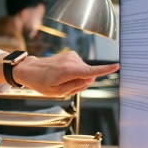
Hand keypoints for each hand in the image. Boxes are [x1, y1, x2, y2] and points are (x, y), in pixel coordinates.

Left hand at [0, 51, 118, 95]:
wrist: (30, 70)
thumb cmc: (41, 82)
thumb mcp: (57, 91)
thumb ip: (76, 86)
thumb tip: (90, 78)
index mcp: (68, 70)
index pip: (90, 71)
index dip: (105, 70)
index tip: (116, 66)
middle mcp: (71, 61)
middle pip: (89, 76)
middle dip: (81, 84)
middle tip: (66, 88)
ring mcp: (72, 56)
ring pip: (85, 72)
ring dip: (77, 79)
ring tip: (62, 82)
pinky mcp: (72, 55)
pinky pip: (81, 68)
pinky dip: (75, 74)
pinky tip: (63, 76)